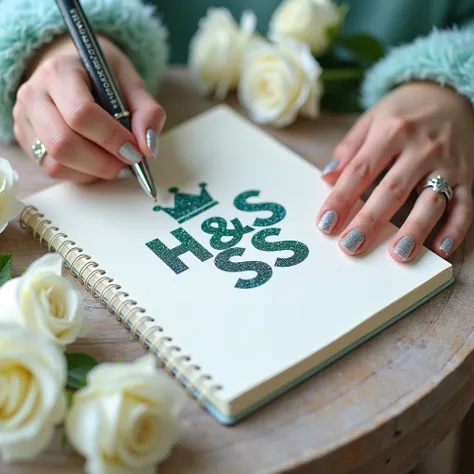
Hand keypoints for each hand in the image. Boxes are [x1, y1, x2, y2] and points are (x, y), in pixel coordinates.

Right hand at [13, 35, 165, 182]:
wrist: (75, 69)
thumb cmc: (104, 77)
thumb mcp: (131, 83)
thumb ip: (147, 113)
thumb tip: (148, 148)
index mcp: (60, 71)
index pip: (81, 114)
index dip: (112, 138)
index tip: (135, 150)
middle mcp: (34, 95)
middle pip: (63, 144)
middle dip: (103, 162)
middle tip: (128, 162)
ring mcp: (25, 120)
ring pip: (56, 163)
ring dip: (93, 171)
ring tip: (115, 162)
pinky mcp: (26, 140)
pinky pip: (53, 170)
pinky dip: (82, 174)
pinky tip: (97, 162)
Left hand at [317, 81, 473, 260]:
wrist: (452, 91)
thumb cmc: (404, 111)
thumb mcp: (372, 119)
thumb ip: (350, 148)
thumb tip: (326, 176)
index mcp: (391, 131)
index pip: (360, 170)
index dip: (341, 198)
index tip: (325, 224)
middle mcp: (421, 147)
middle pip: (392, 189)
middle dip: (370, 220)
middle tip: (351, 246)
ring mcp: (447, 163)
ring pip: (431, 200)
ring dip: (415, 230)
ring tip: (398, 256)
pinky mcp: (469, 175)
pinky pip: (465, 205)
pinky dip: (456, 229)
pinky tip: (441, 249)